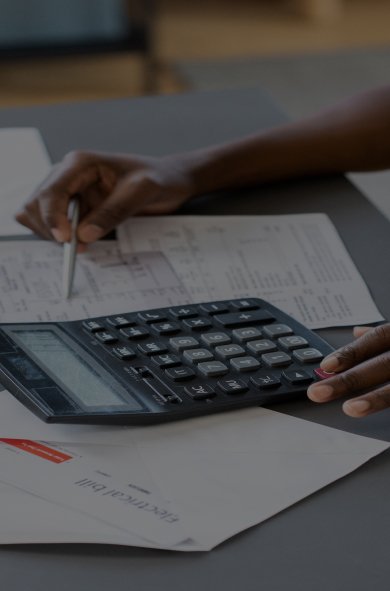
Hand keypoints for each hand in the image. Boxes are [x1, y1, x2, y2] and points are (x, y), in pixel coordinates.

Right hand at [16, 151, 194, 245]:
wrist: (169, 181)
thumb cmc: (158, 178)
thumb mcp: (141, 192)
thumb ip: (113, 212)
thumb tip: (83, 235)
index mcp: (81, 163)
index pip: (51, 191)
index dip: (51, 217)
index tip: (65, 240)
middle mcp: (69, 175)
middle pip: (36, 203)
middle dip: (49, 227)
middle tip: (76, 247)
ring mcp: (70, 191)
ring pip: (39, 215)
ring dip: (52, 234)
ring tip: (81, 245)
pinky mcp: (76, 206)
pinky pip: (54, 224)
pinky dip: (61, 236)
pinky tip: (81, 242)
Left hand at [307, 324, 389, 416]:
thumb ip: (382, 335)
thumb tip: (357, 332)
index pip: (374, 339)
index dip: (349, 353)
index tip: (325, 366)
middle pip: (379, 365)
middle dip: (348, 379)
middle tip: (318, 393)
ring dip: (373, 398)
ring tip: (351, 409)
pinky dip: (388, 404)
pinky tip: (370, 412)